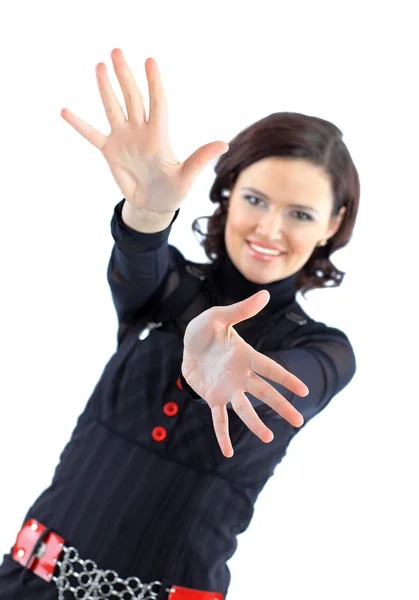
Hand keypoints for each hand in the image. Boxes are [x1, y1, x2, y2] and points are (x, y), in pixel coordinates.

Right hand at [61, 48, 228, 213]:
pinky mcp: (110, 151)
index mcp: (159, 136)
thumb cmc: (174, 191)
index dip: (154, 84)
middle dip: (125, 76)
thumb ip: (200, 159)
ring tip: (100, 66)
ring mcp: (123, 139)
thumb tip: (223, 144)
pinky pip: (91, 135)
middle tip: (117, 52)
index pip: (157, 103)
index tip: (150, 61)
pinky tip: (65, 111)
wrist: (154, 205)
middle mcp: (140, 132)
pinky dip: (79, 125)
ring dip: (106, 89)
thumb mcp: (187, 177)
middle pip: (132, 98)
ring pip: (113, 109)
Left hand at [181, 290, 308, 457]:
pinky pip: (219, 419)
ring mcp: (228, 388)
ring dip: (256, 423)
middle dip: (281, 406)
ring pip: (245, 409)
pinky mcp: (213, 397)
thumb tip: (266, 293)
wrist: (187, 342)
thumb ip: (241, 309)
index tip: (304, 391)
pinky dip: (222, 435)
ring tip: (269, 439)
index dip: (287, 379)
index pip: (271, 369)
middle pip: (265, 392)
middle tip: (299, 422)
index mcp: (246, 356)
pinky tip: (227, 453)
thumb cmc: (206, 328)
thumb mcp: (220, 316)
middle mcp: (241, 375)